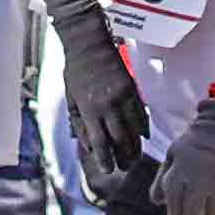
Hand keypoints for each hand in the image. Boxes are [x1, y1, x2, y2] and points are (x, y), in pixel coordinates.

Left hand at [65, 50, 155, 214]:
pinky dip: (143, 128)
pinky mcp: (133, 90)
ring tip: (134, 158)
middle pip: (120, 140)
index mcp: (89, 109)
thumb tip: (90, 148)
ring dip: (136, 147)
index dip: (105, 159)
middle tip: (124, 168)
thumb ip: (79, 125)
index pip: (99, 142)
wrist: (89, 44)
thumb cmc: (76, 72)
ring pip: (134, 130)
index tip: (108, 170)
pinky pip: (142, 114)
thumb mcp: (71, 100)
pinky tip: (143, 138)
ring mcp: (123, 97)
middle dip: (123, 158)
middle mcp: (108, 105)